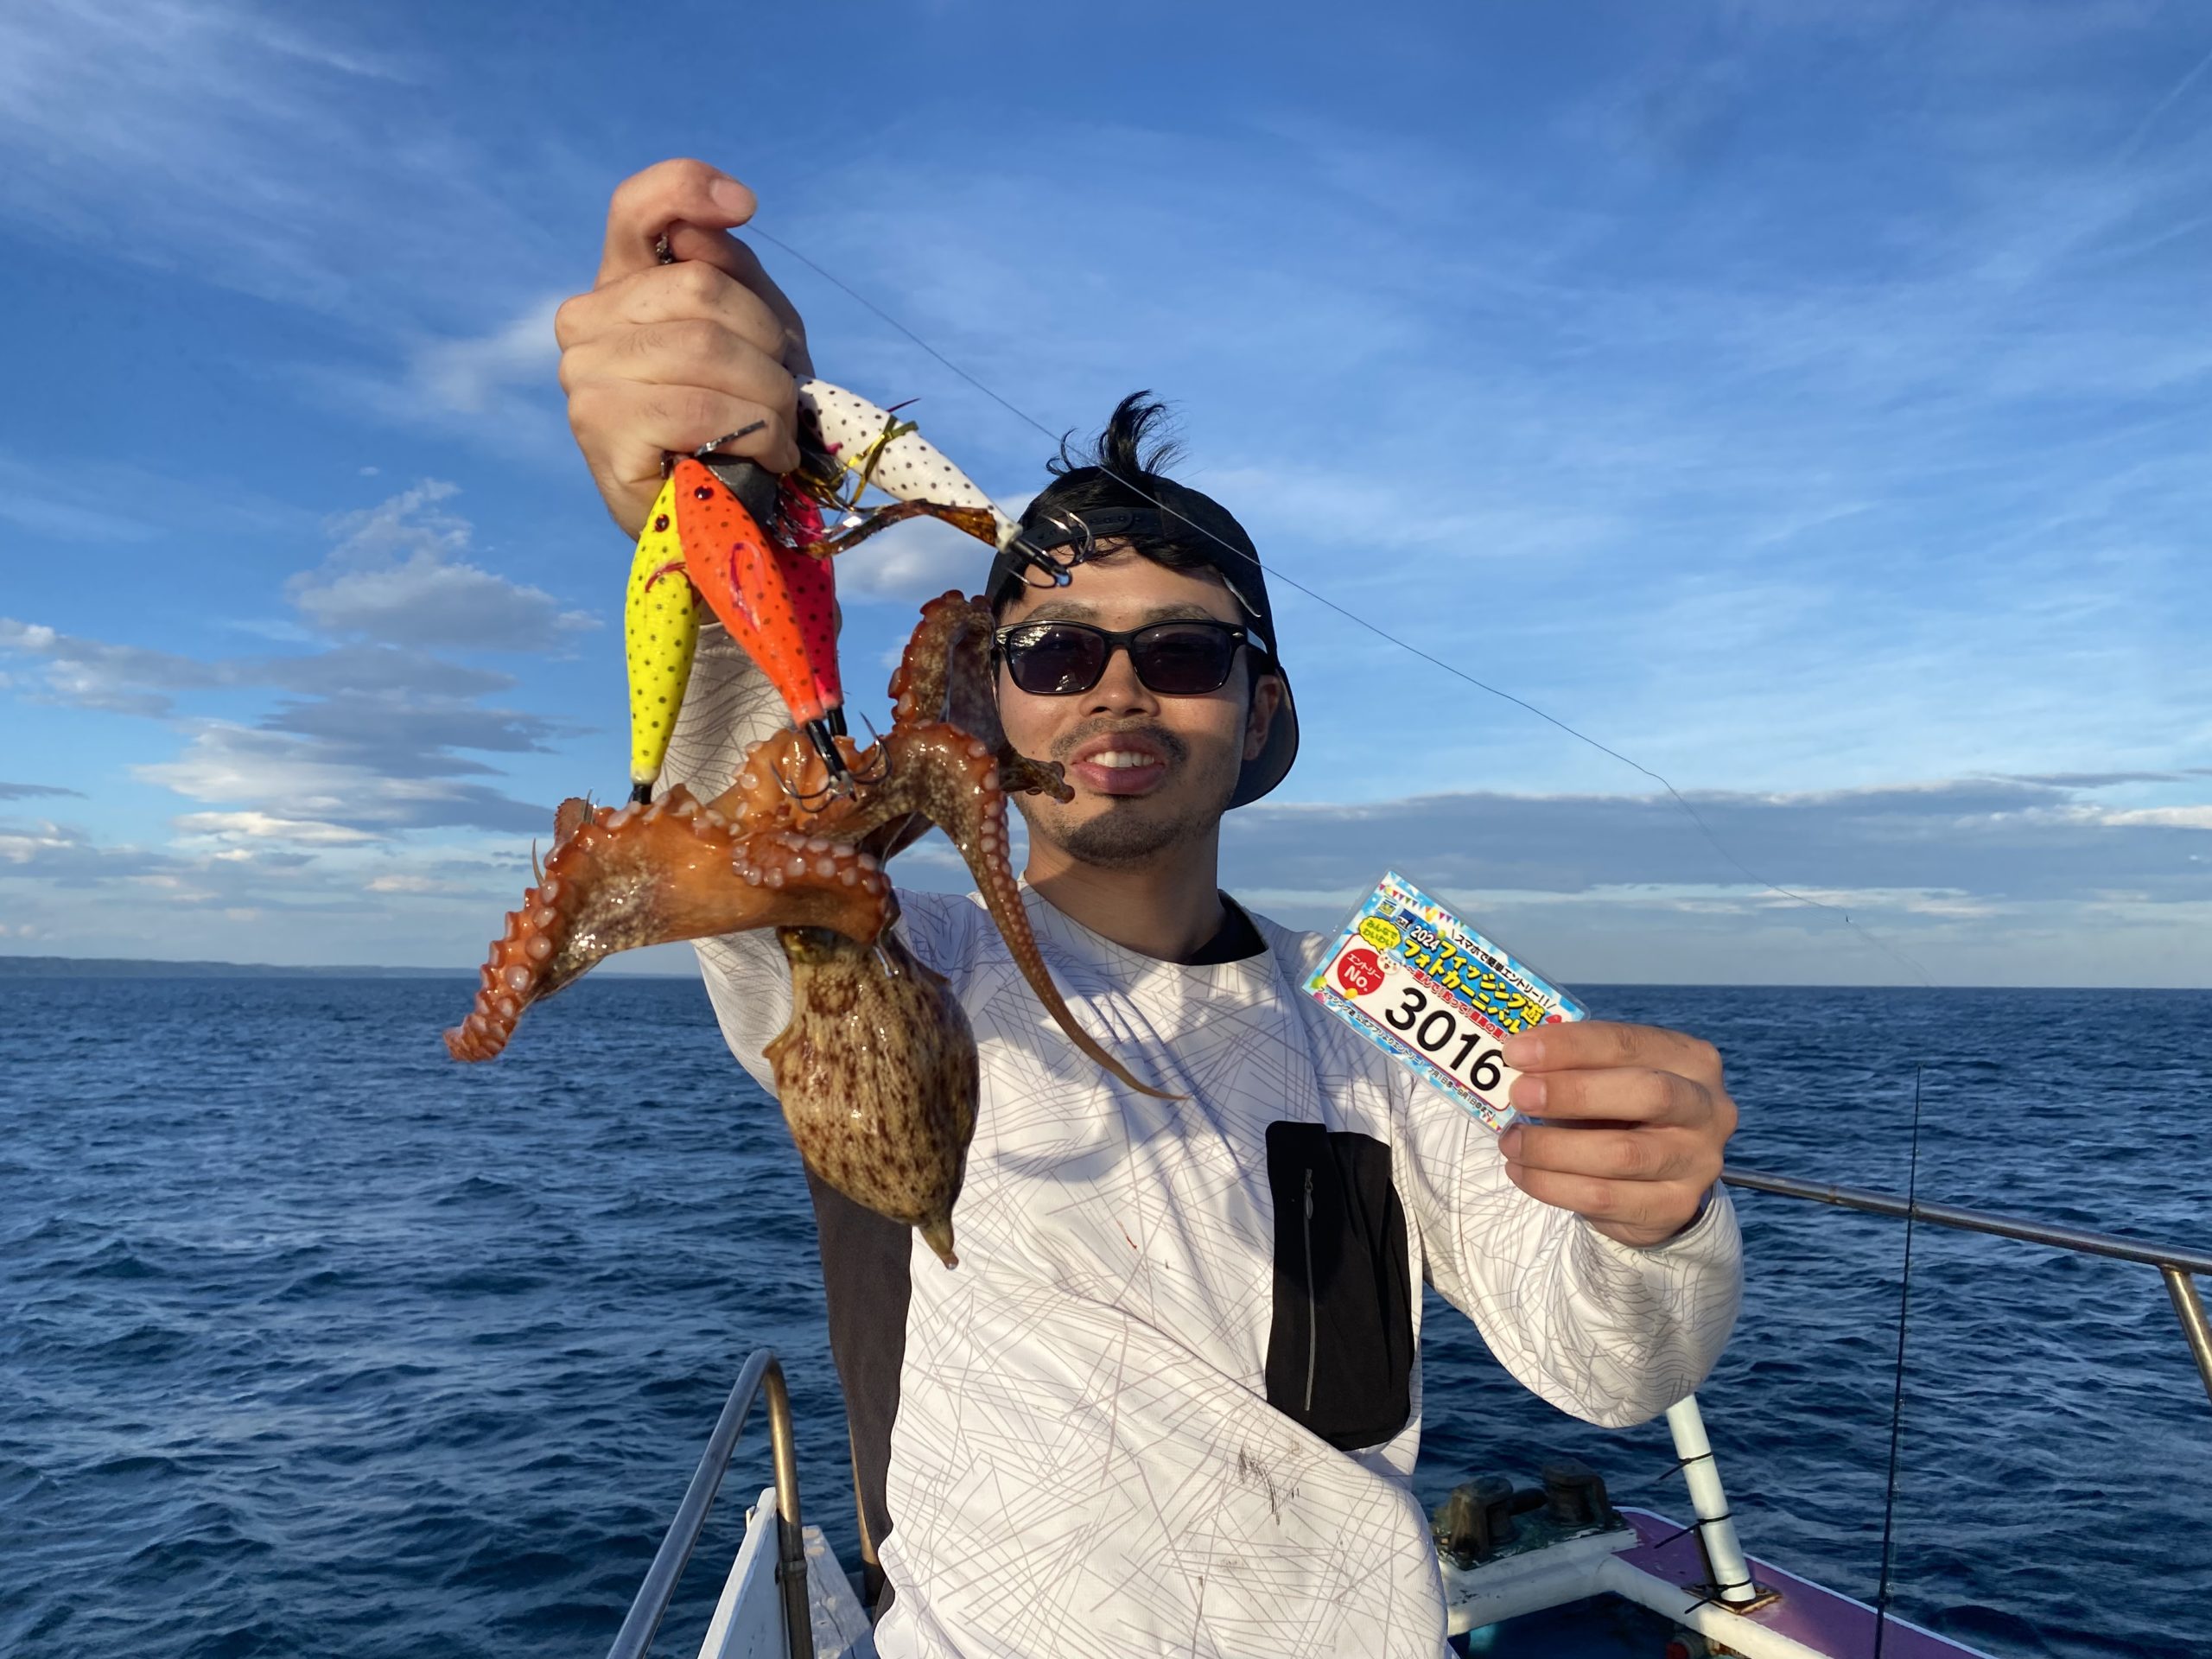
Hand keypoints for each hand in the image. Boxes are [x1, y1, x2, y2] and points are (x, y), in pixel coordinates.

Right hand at [555, 158, 814, 537]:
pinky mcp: (600, 427)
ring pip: (705, 347)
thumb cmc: (741, 419)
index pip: (635, 207)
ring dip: (769, 398)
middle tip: (784, 395)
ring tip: (778, 434)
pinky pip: (700, 407)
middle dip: (768, 344)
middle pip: (699, 287)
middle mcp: (585, 320)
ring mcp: (584, 374)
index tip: (746, 204)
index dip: (687, 188)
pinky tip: (761, 459)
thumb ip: (733, 272)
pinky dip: (753, 434)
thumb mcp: (757, 333)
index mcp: (621, 283)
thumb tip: (707, 230)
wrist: (725, 521)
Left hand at [1495, 1022, 1735, 1248]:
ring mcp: (1698, 1161)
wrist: (1660, 1175)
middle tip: (1518, 1095)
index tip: (1516, 1051)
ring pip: (1622, 1155)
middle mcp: (1707, 1108)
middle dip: (1574, 1093)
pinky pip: (1605, 1198)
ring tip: (1511, 1141)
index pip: (1629, 1043)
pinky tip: (1523, 1171)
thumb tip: (1515, 1062)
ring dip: (1553, 1148)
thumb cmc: (1622, 1108)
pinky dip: (1553, 1185)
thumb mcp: (1608, 1076)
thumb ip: (1574, 1065)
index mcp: (1691, 1059)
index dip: (1571, 1046)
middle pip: (1647, 1094)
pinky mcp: (1675, 1206)